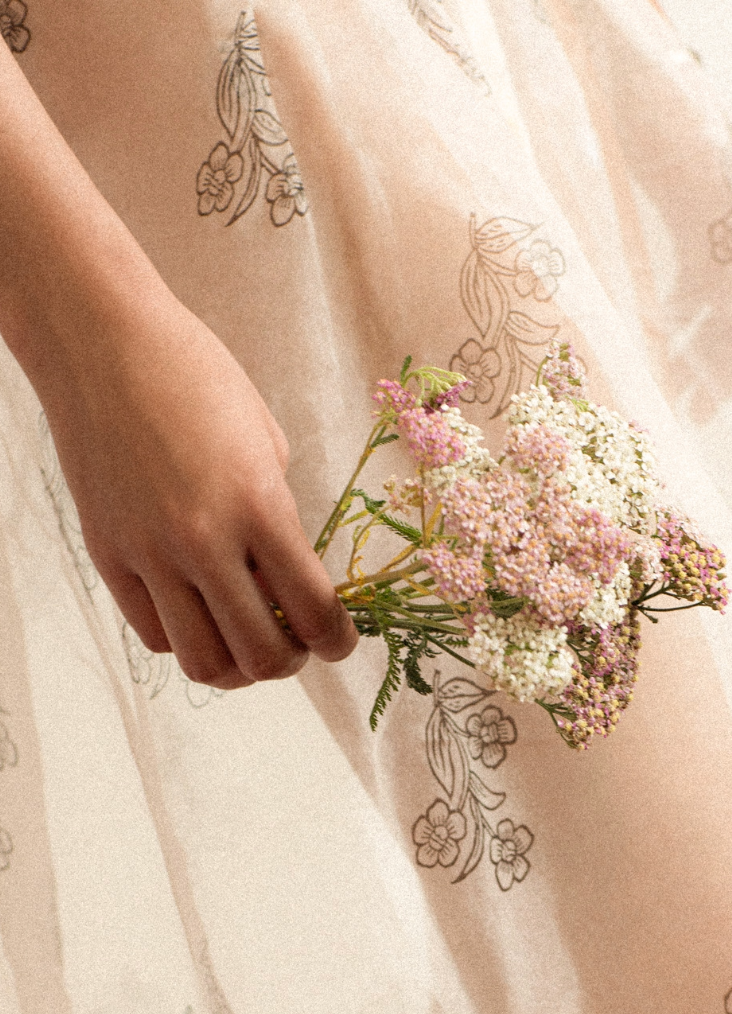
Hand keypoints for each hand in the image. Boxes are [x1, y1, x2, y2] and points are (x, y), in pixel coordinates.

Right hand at [38, 291, 356, 688]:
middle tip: (294, 644)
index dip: (337, 641)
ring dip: (237, 666)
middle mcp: (204, 539)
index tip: (339, 640)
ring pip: (205, 663)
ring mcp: (150, 554)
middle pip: (261, 656)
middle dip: (291, 661)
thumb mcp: (264, 443)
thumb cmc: (195, 376)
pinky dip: (187, 639)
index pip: (313, 611)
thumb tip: (286, 585)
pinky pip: (155, 635)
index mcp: (259, 505)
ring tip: (245, 640)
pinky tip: (199, 612)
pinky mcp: (109, 556)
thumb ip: (280, 520)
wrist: (103, 341)